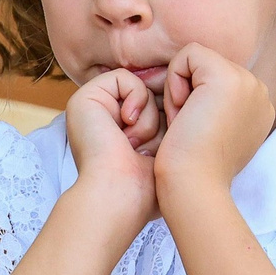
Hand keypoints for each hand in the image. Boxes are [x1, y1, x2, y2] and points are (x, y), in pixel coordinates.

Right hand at [57, 70, 162, 245]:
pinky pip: (126, 79)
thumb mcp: (169, 150)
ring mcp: (94, 107)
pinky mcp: (85, 98)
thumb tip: (190, 96)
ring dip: (148, 117)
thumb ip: (175, 123)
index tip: (168, 145)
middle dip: (161, 119)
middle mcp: (106, 119)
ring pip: (142, 88)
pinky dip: (136, 100)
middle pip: (152, 97)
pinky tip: (127, 126)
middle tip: (150, 147)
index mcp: (123, 133)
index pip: (159, 108)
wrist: (120, 195)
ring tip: (135, 144)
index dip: (172, 120)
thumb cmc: (148, 187)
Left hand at [154, 45, 275, 204]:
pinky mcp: (228, 77)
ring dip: (180, 89)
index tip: (193, 131)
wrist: (193, 186)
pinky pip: (189, 54)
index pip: (214, 79)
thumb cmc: (191, 169)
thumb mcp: (211, 132)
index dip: (193, 99)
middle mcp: (260, 92)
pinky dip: (174, 80)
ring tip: (185, 122)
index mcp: (258, 107)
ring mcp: (249, 83)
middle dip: (187, 92)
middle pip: (206, 67)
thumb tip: (194, 93)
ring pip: (197, 60)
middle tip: (187, 128)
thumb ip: (213, 109)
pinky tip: (181, 112)